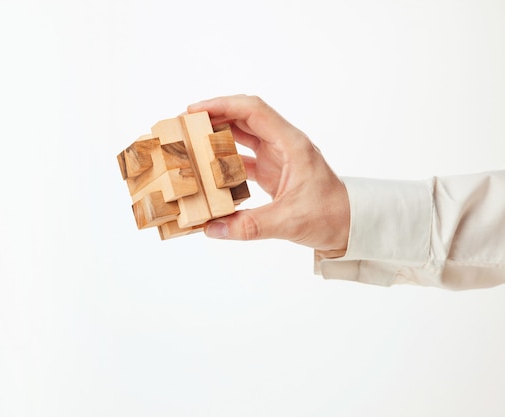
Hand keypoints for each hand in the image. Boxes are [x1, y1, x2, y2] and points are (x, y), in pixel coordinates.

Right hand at [187, 95, 348, 254]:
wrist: (350, 225)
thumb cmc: (330, 216)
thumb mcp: (289, 222)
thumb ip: (250, 225)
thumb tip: (212, 228)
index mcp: (291, 144)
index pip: (253, 111)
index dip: (222, 105)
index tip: (195, 110)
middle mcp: (283, 144)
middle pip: (243, 117)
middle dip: (213, 116)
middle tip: (184, 123)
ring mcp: (278, 157)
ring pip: (242, 135)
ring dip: (217, 134)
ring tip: (190, 139)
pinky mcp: (273, 171)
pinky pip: (244, 157)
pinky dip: (224, 158)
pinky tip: (207, 167)